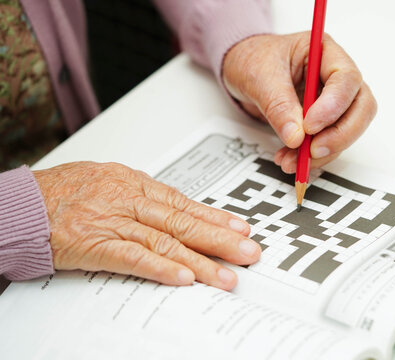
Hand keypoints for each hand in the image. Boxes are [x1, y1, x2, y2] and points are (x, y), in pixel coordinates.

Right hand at [33, 162, 260, 289]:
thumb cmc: (61, 192)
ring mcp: (112, 221)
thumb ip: (141, 196)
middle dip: (220, 239)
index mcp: (133, 183)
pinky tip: (184, 278)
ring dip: (200, 260)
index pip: (183, 202)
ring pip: (165, 240)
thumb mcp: (107, 181)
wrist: (18, 204)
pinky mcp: (93, 244)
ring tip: (227, 275)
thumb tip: (174, 209)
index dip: (214, 216)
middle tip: (249, 251)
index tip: (240, 228)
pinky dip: (161, 267)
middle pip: (182, 220)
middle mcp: (128, 199)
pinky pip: (132, 257)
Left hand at [222, 32, 376, 172]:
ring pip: (348, 130)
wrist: (241, 70)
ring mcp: (333, 100)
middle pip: (360, 107)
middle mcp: (335, 76)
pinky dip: (311, 157)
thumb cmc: (253, 59)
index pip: (346, 78)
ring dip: (323, 151)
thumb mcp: (259, 77)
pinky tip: (290, 159)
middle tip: (313, 150)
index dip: (333, 106)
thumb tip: (295, 136)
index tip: (310, 127)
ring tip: (291, 160)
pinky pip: (328, 143)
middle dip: (340, 134)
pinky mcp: (323, 122)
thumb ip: (278, 105)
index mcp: (325, 52)